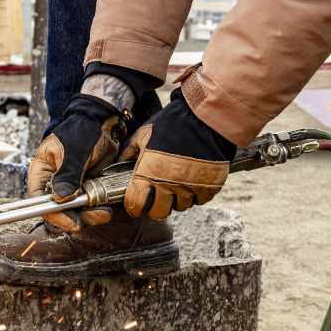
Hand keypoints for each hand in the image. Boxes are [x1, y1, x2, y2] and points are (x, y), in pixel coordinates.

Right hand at [28, 94, 129, 230]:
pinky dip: (98, 207)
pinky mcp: (87, 187)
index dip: (53, 214)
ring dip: (90, 214)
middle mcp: (55, 181)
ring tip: (105, 212)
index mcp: (42, 171)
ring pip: (77, 210)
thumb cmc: (83, 130)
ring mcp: (72, 185)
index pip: (40, 199)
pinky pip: (90, 204)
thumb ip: (67, 175)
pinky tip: (108, 205)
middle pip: (59, 209)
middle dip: (77, 216)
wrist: (104, 122)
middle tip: (95, 216)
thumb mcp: (73, 152)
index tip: (71, 221)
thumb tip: (60, 199)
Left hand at [121, 90, 234, 219]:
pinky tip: (193, 181)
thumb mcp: (144, 134)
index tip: (136, 203)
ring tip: (177, 184)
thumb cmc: (173, 123)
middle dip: (156, 207)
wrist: (205, 117)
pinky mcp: (210, 186)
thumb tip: (120, 163)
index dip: (134, 205)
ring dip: (177, 199)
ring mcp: (190, 187)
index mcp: (149, 173)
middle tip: (158, 197)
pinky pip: (200, 200)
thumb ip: (130, 152)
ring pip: (181, 206)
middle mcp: (169, 185)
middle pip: (159, 212)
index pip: (136, 204)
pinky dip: (196, 194)